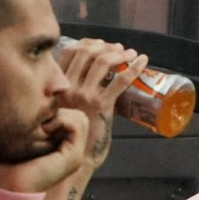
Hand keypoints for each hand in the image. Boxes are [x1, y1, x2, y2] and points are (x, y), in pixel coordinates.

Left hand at [0, 107, 87, 194]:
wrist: (6, 188)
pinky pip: (77, 124)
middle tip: (37, 124)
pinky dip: (61, 120)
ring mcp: (75, 155)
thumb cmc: (3, 165)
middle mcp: (71, 151)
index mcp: (61, 148)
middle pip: (77, 115)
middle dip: (58, 112)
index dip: (53, 111)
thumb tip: (23, 101)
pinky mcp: (74, 157)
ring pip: (80, 118)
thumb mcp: (16, 138)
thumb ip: (26, 123)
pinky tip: (44, 130)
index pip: (70, 116)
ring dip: (60, 116)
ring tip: (41, 128)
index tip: (31, 120)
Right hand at [56, 39, 147, 166]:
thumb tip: (89, 74)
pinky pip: (120, 80)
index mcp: (56, 84)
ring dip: (119, 53)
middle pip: (87, 52)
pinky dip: (134, 68)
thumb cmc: (72, 133)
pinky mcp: (101, 105)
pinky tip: (142, 61)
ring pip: (102, 62)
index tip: (101, 44)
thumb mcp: (64, 106)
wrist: (77, 156)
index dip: (88, 43)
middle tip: (119, 49)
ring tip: (130, 54)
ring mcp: (84, 95)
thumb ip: (69, 90)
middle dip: (105, 46)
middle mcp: (67, 87)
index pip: (70, 51)